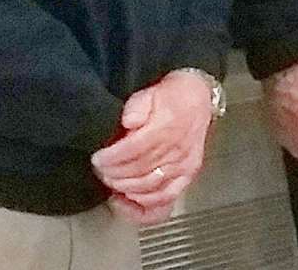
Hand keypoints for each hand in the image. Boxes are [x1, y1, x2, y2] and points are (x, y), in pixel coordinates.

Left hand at [91, 69, 215, 222]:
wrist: (199, 98)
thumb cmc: (173, 96)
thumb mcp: (150, 92)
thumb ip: (136, 106)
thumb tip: (128, 122)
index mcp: (167, 127)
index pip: (133, 150)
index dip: (111, 158)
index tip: (98, 159)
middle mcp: (177, 150)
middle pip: (138, 171)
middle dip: (113, 174)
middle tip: (100, 171)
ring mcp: (184, 166)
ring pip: (149, 187)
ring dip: (125, 188)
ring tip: (111, 181)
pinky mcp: (187, 176)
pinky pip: (166, 199)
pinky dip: (145, 205)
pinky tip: (130, 200)